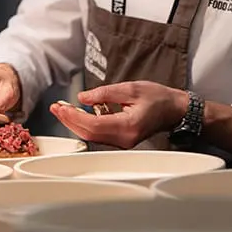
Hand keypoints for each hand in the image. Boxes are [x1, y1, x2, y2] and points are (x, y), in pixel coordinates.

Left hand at [50, 81, 185, 148]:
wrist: (174, 110)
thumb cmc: (158, 98)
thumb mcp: (130, 88)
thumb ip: (104, 93)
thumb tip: (83, 98)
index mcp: (128, 126)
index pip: (94, 125)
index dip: (74, 117)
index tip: (61, 107)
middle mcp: (124, 139)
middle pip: (89, 134)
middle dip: (70, 120)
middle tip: (56, 107)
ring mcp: (123, 142)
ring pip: (92, 136)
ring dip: (75, 123)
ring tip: (62, 109)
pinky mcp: (121, 140)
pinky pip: (98, 135)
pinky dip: (85, 125)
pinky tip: (77, 114)